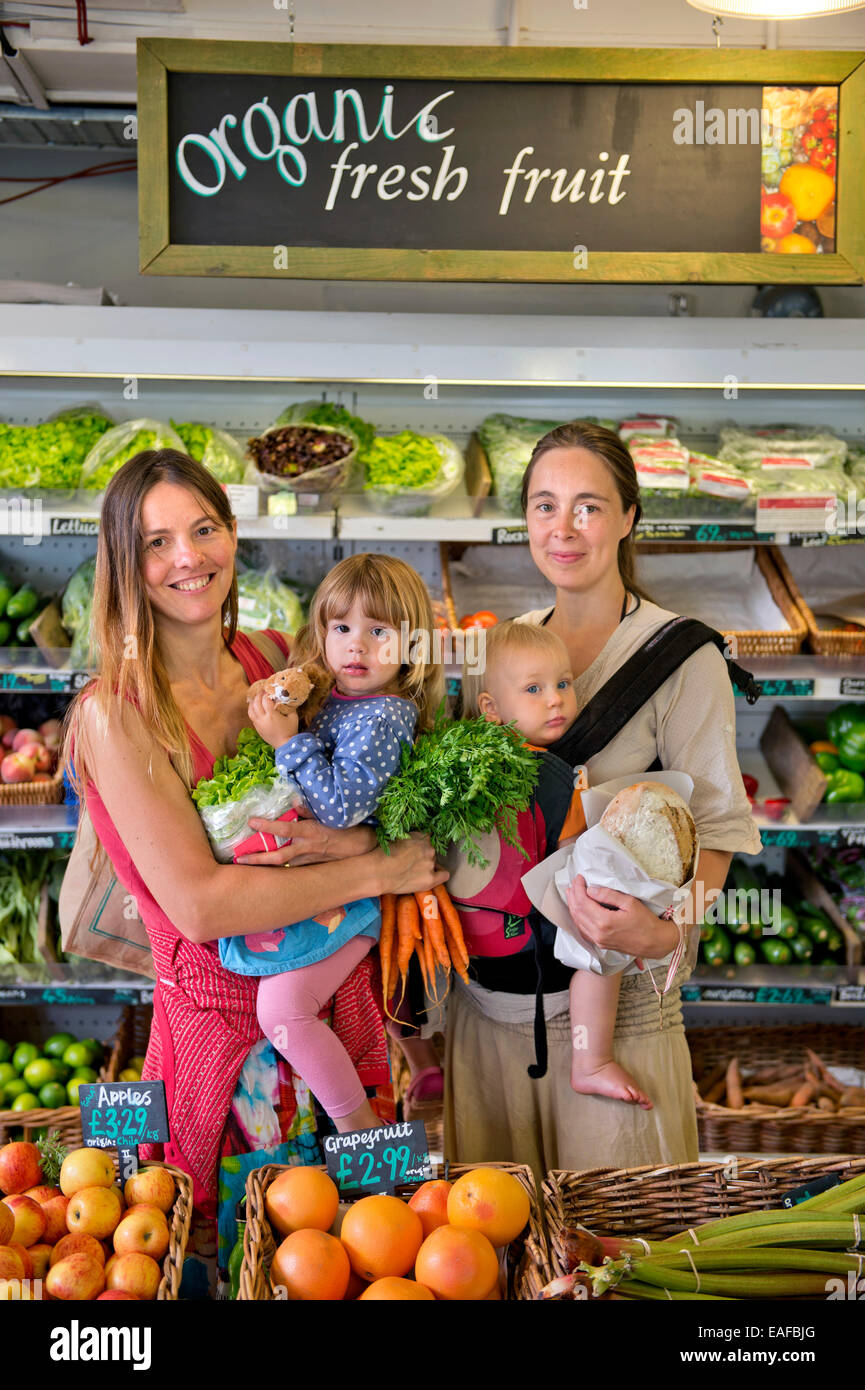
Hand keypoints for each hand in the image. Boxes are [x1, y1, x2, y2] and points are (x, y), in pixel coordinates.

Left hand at [236, 812, 375, 865]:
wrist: (363, 848)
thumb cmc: (348, 827)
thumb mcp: (330, 814)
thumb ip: (310, 808)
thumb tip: (293, 802)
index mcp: (310, 832)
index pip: (284, 829)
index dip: (267, 826)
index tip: (251, 822)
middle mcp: (306, 848)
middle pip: (277, 856)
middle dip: (257, 859)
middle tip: (238, 860)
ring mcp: (309, 859)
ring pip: (283, 864)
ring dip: (265, 864)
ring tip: (248, 864)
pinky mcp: (312, 865)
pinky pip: (293, 866)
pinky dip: (280, 866)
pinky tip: (269, 866)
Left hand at [247, 690, 297, 746]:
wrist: (285, 745)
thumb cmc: (291, 731)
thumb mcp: (293, 717)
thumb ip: (289, 707)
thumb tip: (286, 699)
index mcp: (272, 715)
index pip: (265, 700)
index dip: (266, 694)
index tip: (268, 690)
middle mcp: (263, 719)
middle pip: (256, 703)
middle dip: (258, 695)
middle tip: (262, 691)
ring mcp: (259, 724)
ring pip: (250, 710)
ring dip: (252, 703)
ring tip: (256, 699)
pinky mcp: (257, 729)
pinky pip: (252, 717)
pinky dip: (252, 711)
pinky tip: (255, 708)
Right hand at [373, 833, 449, 897]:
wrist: (377, 872)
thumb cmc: (380, 854)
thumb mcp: (395, 838)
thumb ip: (408, 838)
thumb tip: (409, 841)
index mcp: (421, 836)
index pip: (427, 838)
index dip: (420, 846)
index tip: (414, 851)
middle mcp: (429, 848)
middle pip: (431, 852)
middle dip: (423, 856)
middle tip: (410, 863)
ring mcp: (430, 863)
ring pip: (434, 863)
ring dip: (427, 866)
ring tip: (413, 873)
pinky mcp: (430, 879)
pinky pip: (444, 875)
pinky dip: (439, 876)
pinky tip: (430, 877)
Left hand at [565, 875, 679, 958]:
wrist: (655, 943)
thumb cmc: (646, 922)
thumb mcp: (630, 903)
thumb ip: (609, 895)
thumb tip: (591, 889)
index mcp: (605, 922)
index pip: (583, 902)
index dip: (578, 888)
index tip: (579, 878)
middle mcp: (598, 933)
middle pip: (577, 912)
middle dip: (573, 895)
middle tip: (574, 883)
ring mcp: (598, 941)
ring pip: (577, 922)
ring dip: (573, 906)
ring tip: (572, 893)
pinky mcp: (600, 944)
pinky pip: (583, 930)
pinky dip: (578, 918)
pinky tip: (578, 910)